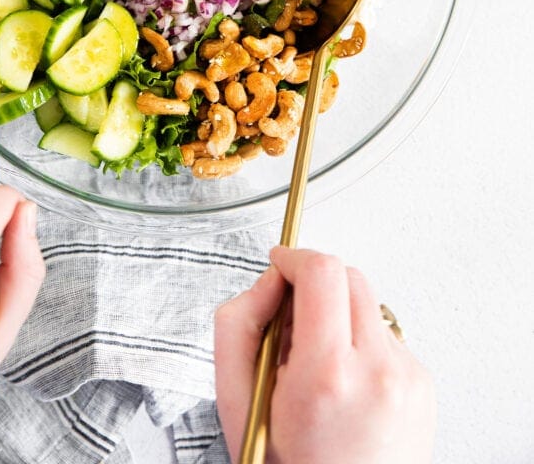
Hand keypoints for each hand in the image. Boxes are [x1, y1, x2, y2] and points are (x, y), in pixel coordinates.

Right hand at [215, 247, 434, 463]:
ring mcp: (408, 378)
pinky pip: (386, 337)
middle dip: (315, 285)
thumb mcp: (235, 400)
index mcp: (328, 375)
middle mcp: (378, 372)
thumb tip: (271, 280)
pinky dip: (361, 345)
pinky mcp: (423, 385)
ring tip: (317, 367)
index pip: (322, 272)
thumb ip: (239, 323)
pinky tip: (344, 385)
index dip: (294, 258)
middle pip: (349, 277)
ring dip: (339, 317)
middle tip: (291, 323)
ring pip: (368, 305)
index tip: (280, 264)